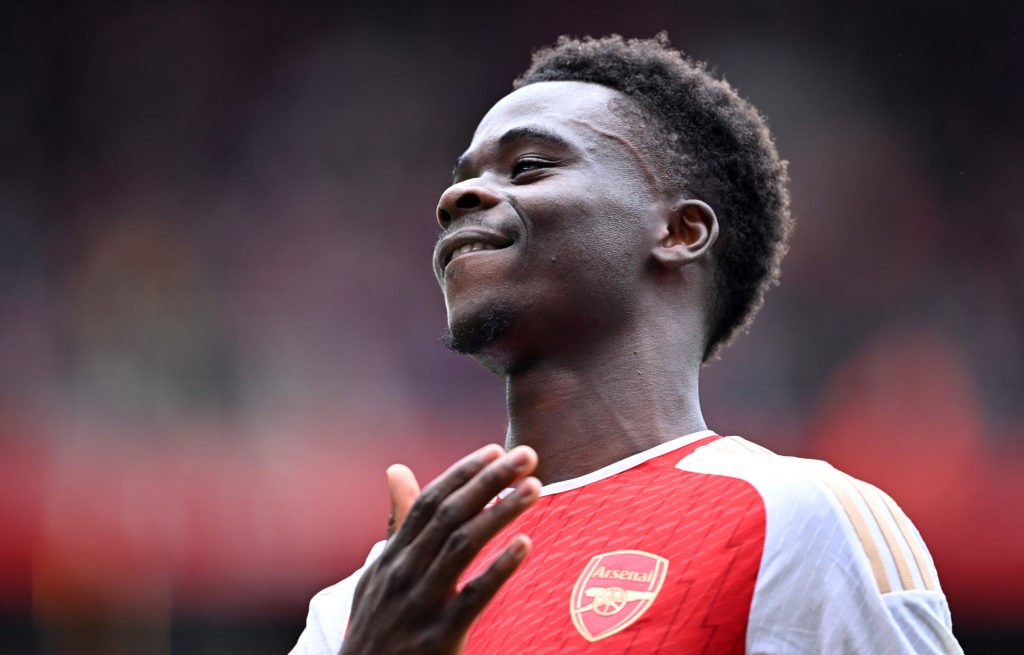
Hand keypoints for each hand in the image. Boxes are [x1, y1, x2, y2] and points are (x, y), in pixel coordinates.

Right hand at [340, 444, 540, 654]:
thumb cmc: (378, 625)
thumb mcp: (377, 573)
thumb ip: (397, 523)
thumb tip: (397, 469)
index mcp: (393, 555)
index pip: (429, 501)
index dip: (464, 473)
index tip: (496, 450)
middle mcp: (404, 572)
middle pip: (450, 513)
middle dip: (491, 479)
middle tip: (527, 455)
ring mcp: (421, 603)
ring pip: (463, 545)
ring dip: (501, 511)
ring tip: (534, 488)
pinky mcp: (440, 636)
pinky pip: (475, 596)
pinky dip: (500, 567)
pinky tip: (525, 544)